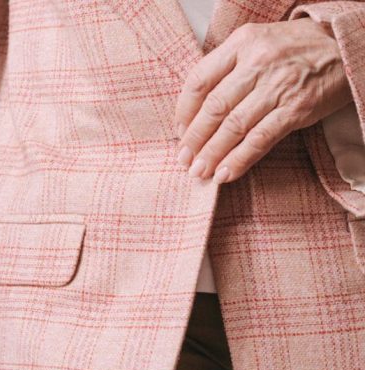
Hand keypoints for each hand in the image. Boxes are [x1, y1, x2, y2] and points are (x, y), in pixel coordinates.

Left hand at [174, 17, 352, 183]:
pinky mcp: (297, 109)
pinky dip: (240, 159)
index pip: (199, 80)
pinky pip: (261, 139)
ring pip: (235, 126)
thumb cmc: (293, 48)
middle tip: (184, 159)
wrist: (345, 46)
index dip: (184, 111)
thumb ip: (227, 67)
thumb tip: (196, 111)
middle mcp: (257, 62)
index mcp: (241, 43)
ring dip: (213, 153)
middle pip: (214, 107)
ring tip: (200, 171)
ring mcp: (278, 86)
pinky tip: (226, 173)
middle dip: (195, 138)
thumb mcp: (256, 43)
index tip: (178, 132)